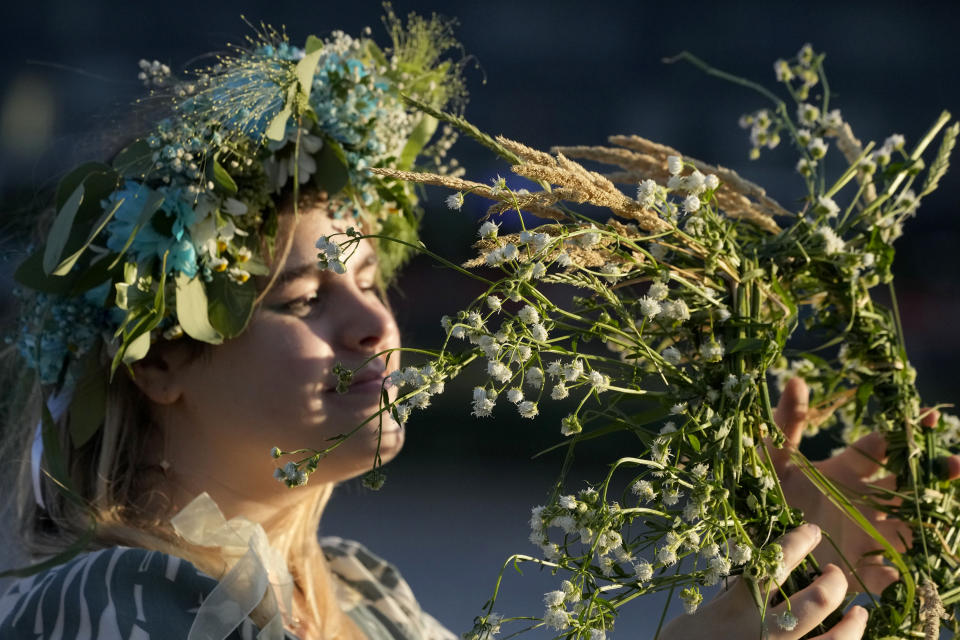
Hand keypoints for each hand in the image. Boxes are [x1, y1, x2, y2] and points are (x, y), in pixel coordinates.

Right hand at [660, 525, 866, 639]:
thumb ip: (724, 597)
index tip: (812, 531)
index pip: (777, 563)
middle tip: (833, 573)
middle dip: (834, 581)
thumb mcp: (697, 615)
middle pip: (819, 599)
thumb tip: (740, 577)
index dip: (799, 542)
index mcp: (740, 607)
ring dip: (855, 623)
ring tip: (860, 612)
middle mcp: (767, 631)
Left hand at [769, 377, 959, 593]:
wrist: (750, 541)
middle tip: (956, 463)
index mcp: (845, 471)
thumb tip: (796, 380)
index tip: (929, 415)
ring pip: (909, 528)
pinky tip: (909, 568)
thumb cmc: (761, 494)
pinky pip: (887, 575)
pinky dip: (901, 573)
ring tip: (950, 508)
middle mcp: (862, 502)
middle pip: (908, 487)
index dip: (905, 431)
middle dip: (934, 474)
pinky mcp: (856, 570)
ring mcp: (863, 536)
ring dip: (929, 522)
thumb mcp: (771, 458)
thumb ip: (786, 423)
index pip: (882, 448)